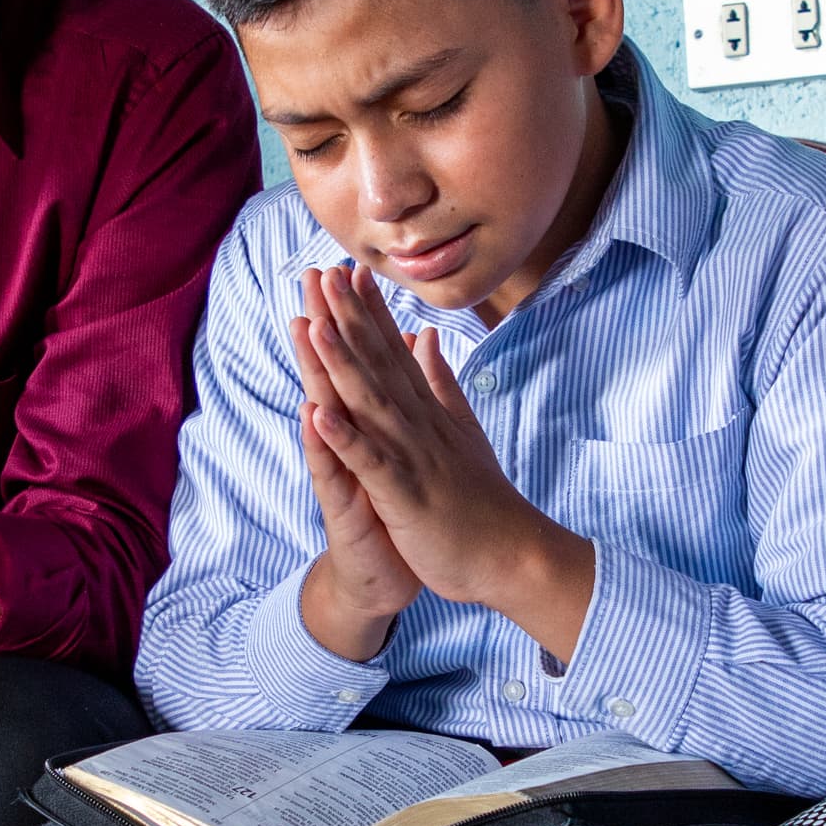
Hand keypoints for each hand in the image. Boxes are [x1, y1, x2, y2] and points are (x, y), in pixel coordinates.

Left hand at [293, 265, 593, 657]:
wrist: (512, 555)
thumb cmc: (482, 500)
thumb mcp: (462, 428)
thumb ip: (440, 381)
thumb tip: (424, 336)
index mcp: (427, 411)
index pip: (393, 352)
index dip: (369, 311)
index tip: (349, 270)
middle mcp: (419, 424)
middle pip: (377, 364)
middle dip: (347, 319)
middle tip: (322, 273)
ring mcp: (412, 456)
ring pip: (370, 402)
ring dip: (340, 364)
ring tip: (313, 323)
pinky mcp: (404, 494)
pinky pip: (369, 462)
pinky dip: (344, 438)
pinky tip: (317, 412)